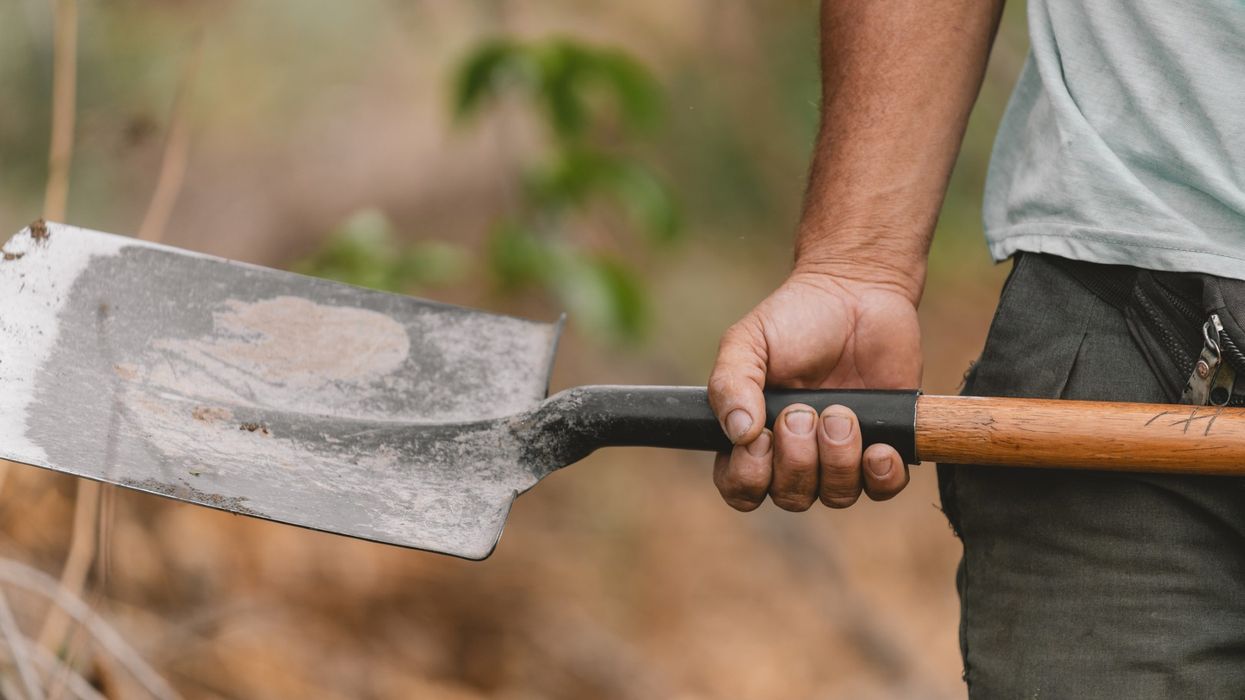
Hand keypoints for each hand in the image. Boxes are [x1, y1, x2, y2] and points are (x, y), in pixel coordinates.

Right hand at [708, 269, 920, 510]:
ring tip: (841, 412)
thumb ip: (730, 384)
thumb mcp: (747, 342)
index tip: (760, 438)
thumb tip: (738, 434)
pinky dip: (880, 474)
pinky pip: (883, 489)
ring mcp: (841, 455)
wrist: (856, 292)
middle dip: (797, 459)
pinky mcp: (884, 446)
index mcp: (753, 437)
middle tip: (804, 410)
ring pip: (836, 495)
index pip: (741, 490)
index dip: (749, 477)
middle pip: (790, 497)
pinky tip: (878, 446)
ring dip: (837, 458)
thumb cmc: (794, 318)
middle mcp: (796, 456)